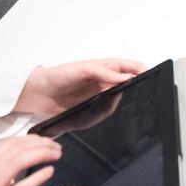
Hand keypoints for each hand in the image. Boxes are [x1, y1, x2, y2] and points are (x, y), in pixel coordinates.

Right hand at [0, 135, 60, 185]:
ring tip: (55, 154)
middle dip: (39, 143)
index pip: (4, 148)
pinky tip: (48, 173)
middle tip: (54, 145)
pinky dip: (36, 178)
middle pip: (13, 151)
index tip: (43, 140)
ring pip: (15, 163)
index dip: (28, 140)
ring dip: (40, 154)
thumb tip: (12, 180)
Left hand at [15, 59, 145, 118]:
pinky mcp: (92, 111)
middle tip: (113, 97)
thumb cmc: (59, 75)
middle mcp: (106, 82)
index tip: (147, 79)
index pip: (132, 68)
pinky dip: (97, 118)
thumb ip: (106, 72)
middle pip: (128, 89)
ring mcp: (100, 97)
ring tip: (93, 106)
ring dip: (107, 108)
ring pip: (115, 105)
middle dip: (126, 95)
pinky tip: (86, 115)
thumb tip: (127, 76)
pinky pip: (102, 117)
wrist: (39, 94)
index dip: (142, 72)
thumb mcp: (84, 69)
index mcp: (108, 67)